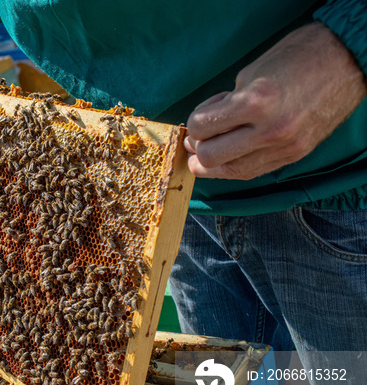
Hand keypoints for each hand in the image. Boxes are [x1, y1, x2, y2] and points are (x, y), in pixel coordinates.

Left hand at [185, 22, 366, 180]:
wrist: (346, 61)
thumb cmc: (297, 58)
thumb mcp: (251, 74)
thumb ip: (225, 103)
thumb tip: (205, 126)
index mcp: (255, 102)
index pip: (201, 128)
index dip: (194, 123)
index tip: (201, 116)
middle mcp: (269, 130)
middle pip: (210, 157)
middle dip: (198, 147)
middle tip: (201, 136)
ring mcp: (283, 147)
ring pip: (229, 171)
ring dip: (212, 163)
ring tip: (210, 148)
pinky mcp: (294, 155)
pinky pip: (252, 171)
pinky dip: (234, 165)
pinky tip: (232, 152)